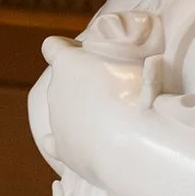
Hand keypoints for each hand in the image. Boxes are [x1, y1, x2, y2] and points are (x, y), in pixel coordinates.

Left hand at [37, 37, 143, 188]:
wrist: (133, 142)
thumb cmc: (137, 92)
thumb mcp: (135, 59)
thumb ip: (124, 56)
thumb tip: (142, 57)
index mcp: (66, 63)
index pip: (52, 46)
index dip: (66, 48)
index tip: (87, 53)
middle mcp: (55, 90)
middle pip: (63, 81)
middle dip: (83, 83)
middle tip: (114, 88)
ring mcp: (57, 121)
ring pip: (64, 111)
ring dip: (83, 112)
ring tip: (115, 120)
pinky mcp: (63, 149)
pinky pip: (54, 143)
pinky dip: (65, 141)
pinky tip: (80, 143)